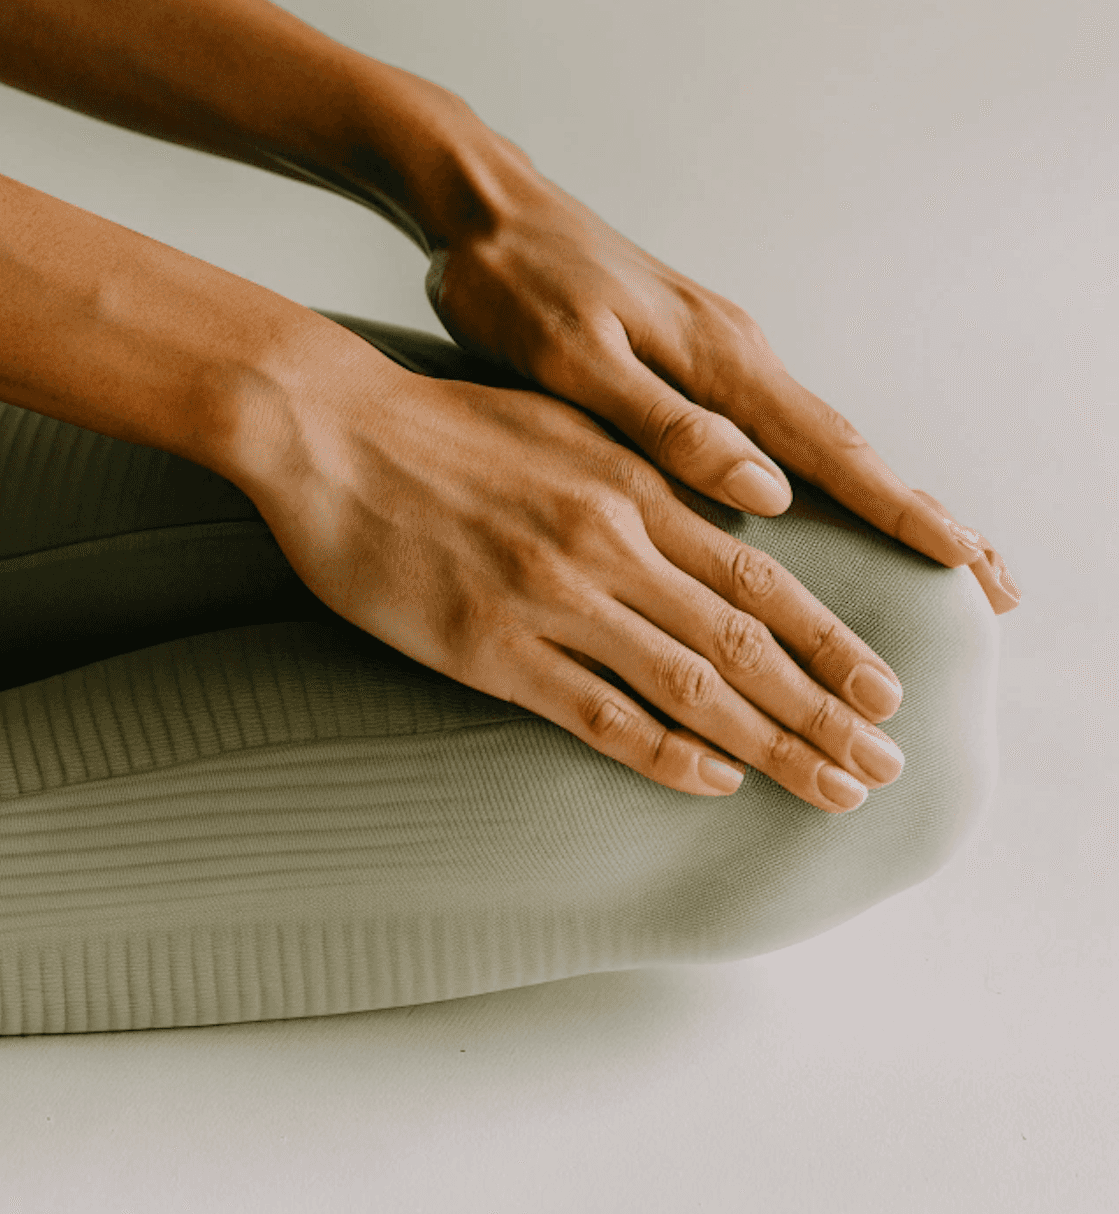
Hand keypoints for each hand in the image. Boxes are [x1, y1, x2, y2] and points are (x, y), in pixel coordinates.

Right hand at [255, 350, 910, 807]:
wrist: (328, 429)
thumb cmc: (439, 423)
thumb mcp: (562, 423)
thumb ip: (643, 472)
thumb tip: (725, 509)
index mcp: (628, 486)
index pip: (760, 577)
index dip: (830, 641)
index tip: (886, 688)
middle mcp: (606, 543)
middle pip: (745, 642)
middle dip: (827, 710)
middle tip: (885, 764)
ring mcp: (550, 599)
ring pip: (691, 687)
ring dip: (772, 746)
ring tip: (831, 789)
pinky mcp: (490, 648)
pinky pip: (599, 715)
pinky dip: (667, 754)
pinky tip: (714, 781)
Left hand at [423, 150, 1020, 613]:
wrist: (484, 208)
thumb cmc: (513, 283)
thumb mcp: (573, 359)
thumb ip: (663, 423)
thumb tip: (767, 490)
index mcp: (717, 358)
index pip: (830, 451)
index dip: (899, 513)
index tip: (966, 566)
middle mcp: (734, 352)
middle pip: (846, 447)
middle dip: (921, 514)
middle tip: (995, 585)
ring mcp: (715, 350)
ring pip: (816, 436)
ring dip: (880, 495)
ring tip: (940, 554)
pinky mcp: (687, 354)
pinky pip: (777, 422)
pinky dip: (822, 468)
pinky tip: (824, 500)